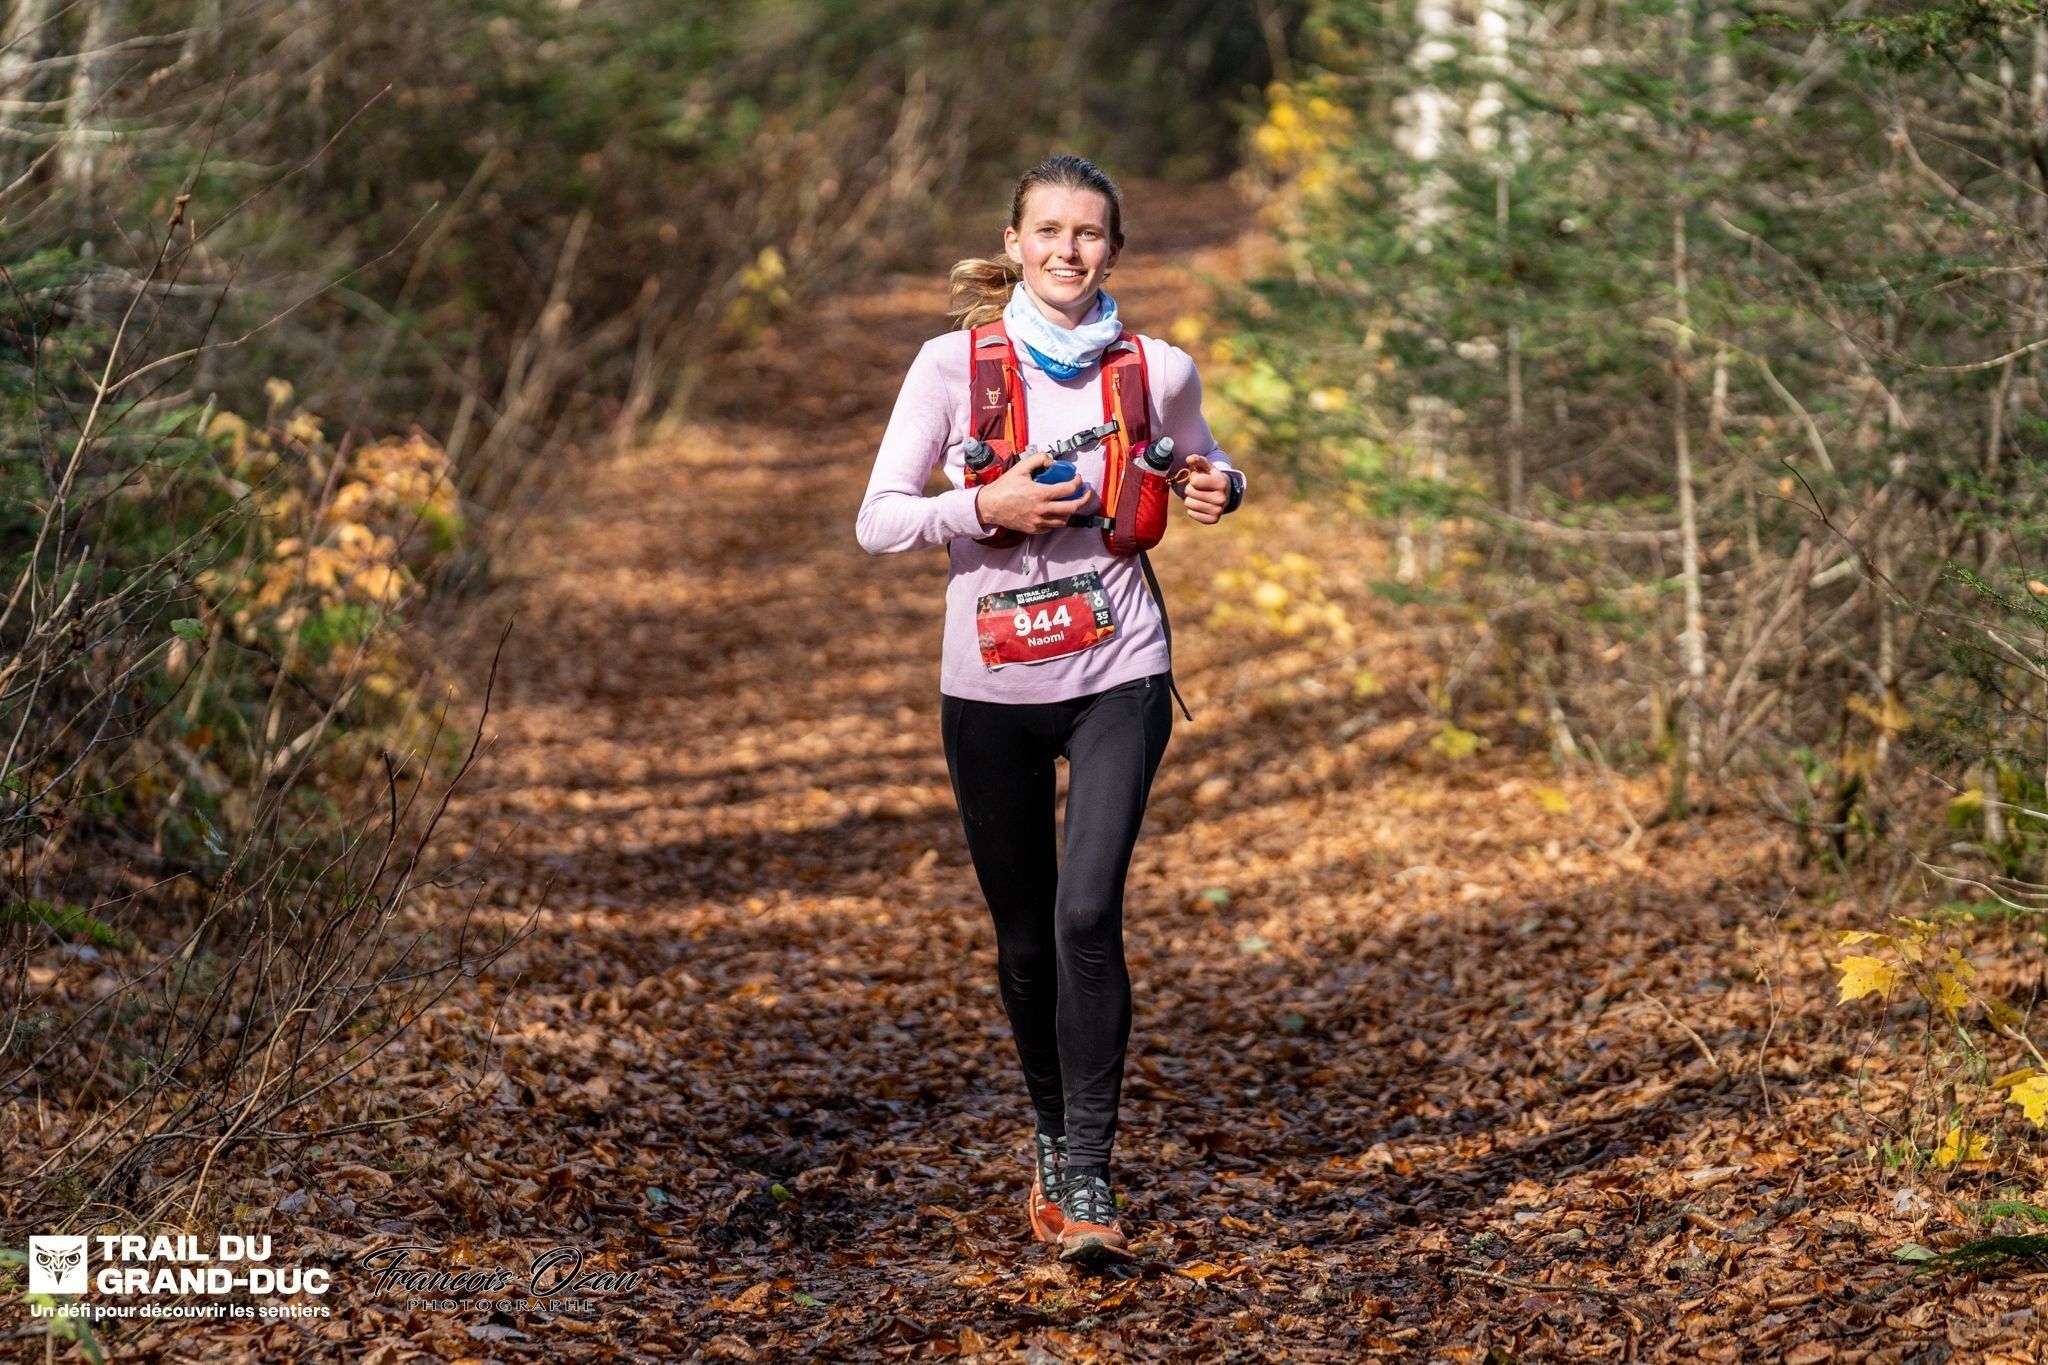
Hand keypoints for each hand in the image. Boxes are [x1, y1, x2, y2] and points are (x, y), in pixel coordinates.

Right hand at [977, 448, 1100, 534]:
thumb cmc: (1004, 487)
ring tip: (1072, 503)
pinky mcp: (1034, 529)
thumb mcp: (1020, 468)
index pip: (1068, 489)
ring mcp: (1038, 522)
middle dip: (1083, 499)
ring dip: (1071, 511)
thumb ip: (1037, 459)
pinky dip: (1058, 519)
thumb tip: (1051, 461)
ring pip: (1064, 520)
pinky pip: (1052, 527)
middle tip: (1086, 493)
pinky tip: (1057, 512)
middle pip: (1072, 508)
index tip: (1078, 479)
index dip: (1077, 483)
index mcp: (1040, 494)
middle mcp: (1042, 510)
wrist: (990, 506)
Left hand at [1180, 452, 1231, 523]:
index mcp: (1221, 483)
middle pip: (1189, 492)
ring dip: (1190, 498)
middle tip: (1200, 488)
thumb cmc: (1211, 477)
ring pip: (1188, 503)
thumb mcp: (1207, 467)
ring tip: (1199, 495)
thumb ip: (1197, 460)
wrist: (1224, 493)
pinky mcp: (1213, 520)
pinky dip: (1192, 509)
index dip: (1194, 478)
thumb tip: (1189, 459)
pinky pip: (1191, 513)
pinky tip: (1201, 504)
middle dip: (1191, 488)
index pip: (1194, 481)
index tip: (1201, 478)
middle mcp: (1222, 498)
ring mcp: (1218, 510)